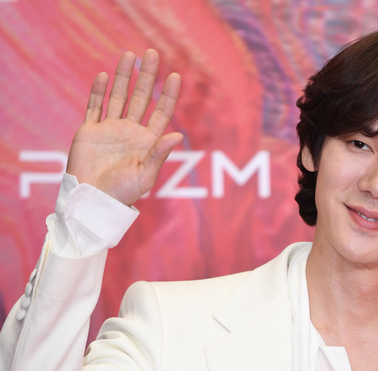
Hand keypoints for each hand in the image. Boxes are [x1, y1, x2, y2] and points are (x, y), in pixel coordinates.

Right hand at [66, 49, 182, 206]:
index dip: (168, 94)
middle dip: (147, 76)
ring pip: (118, 96)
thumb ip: (159, 154)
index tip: (175, 76)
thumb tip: (177, 135)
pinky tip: (103, 75)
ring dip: (123, 76)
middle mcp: (130, 132)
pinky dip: (97, 91)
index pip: (161, 112)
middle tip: (152, 54)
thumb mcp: (146, 175)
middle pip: (141, 98)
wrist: (92, 199)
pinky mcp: (90, 131)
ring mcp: (110, 130)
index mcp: (147, 142)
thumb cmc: (122, 193)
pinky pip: (94, 107)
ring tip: (129, 55)